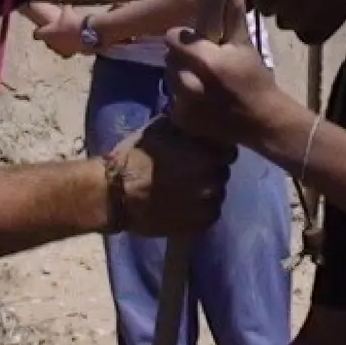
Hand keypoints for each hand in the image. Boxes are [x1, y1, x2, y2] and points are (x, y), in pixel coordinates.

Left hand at [30, 4, 87, 58]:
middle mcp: (51, 43)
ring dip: (58, 44)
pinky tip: (71, 45)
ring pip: (55, 48)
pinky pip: (65, 52)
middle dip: (49, 37)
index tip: (40, 28)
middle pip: (46, 41)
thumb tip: (65, 2)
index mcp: (47, 33)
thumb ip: (64, 8)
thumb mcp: (68, 11)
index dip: (38, 31)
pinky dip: (67, 49)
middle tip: (54, 32)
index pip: (37, 33)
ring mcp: (59, 49)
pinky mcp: (68, 54)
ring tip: (63, 39)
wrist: (86, 34)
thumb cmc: (73, 22)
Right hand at [108, 118, 233, 235]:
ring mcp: (208, 205)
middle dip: (210, 171)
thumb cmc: (136, 157)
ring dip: (205, 192)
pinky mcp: (199, 226)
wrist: (116, 193)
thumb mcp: (161, 128)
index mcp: (208, 155)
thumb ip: (187, 126)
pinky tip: (183, 206)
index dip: (215, 151)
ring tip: (185, 191)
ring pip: (217, 195)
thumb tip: (198, 119)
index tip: (202, 153)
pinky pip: (208, 215)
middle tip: (190, 172)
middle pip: (222, 174)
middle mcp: (214, 180)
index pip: (229, 152)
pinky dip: (200, 211)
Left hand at [163, 30, 298, 152]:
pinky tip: (204, 100)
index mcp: (204, 60)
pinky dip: (184, 98)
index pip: (173, 38)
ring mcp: (182, 105)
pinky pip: (173, 99)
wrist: (263, 123)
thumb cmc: (256, 80)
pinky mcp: (181, 120)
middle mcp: (188, 83)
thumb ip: (232, 11)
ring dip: (183, 76)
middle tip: (207, 63)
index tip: (203, 43)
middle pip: (170, 58)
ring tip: (205, 82)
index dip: (186, 38)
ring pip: (170, 78)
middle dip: (185, 57)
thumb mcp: (245, 44)